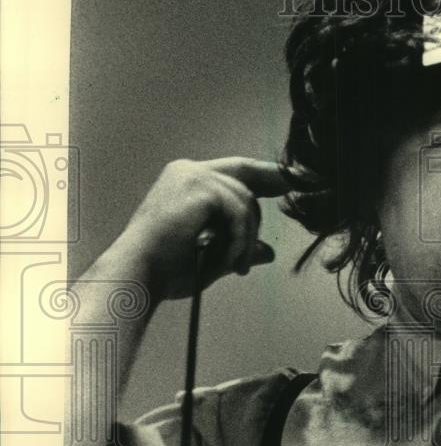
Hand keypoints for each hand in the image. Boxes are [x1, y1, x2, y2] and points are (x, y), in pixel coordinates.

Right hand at [108, 157, 290, 301]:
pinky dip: (240, 239)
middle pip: (244, 172)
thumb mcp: (212, 254)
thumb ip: (239, 246)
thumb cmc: (166, 270)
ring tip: (236, 266)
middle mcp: (188, 170)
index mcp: (185, 181)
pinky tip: (232, 261)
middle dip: (273, 181)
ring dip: (247, 237)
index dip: (263, 176)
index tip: (289, 181)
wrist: (139, 275)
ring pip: (246, 200)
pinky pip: (239, 211)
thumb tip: (269, 252)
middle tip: (297, 187)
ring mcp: (193, 175)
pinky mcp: (200, 187)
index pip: (233, 172)